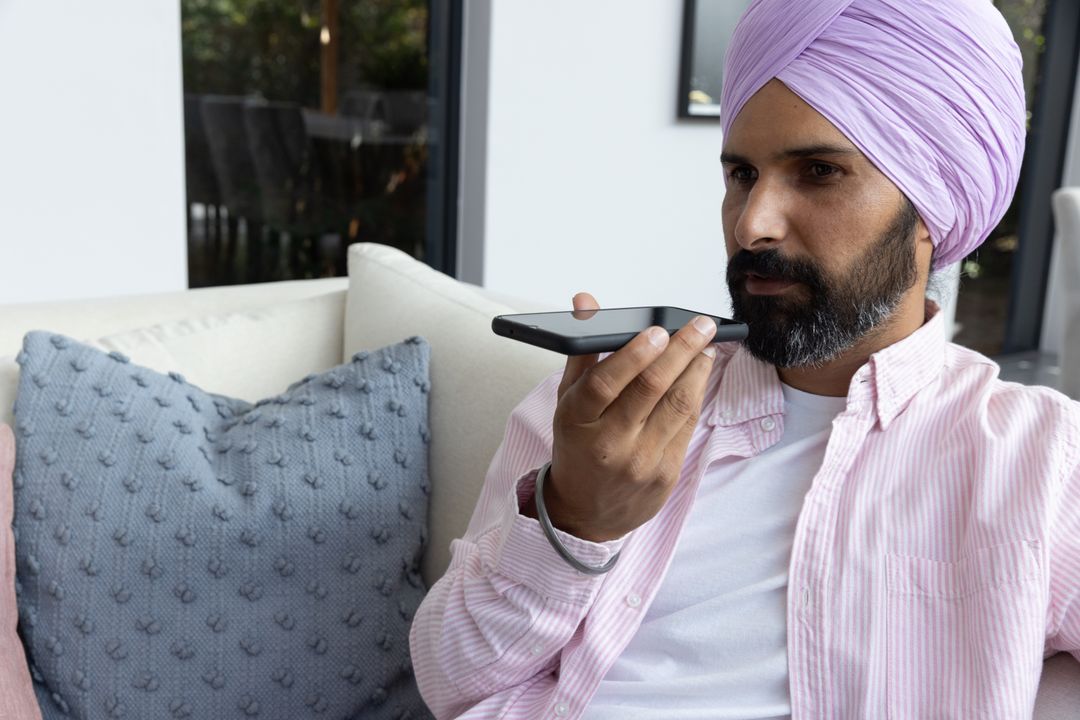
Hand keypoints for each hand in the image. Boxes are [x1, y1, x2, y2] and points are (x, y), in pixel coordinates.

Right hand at [524, 292, 716, 541]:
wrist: (586, 513)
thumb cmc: (578, 447)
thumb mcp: (568, 403)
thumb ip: (582, 352)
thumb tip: (586, 302)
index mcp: (577, 422)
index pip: (604, 384)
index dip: (633, 355)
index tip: (658, 330)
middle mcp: (609, 443)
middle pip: (649, 389)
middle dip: (681, 351)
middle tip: (701, 325)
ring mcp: (640, 462)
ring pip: (677, 405)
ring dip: (697, 370)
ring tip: (706, 345)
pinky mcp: (666, 474)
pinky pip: (687, 426)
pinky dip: (696, 394)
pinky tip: (699, 374)